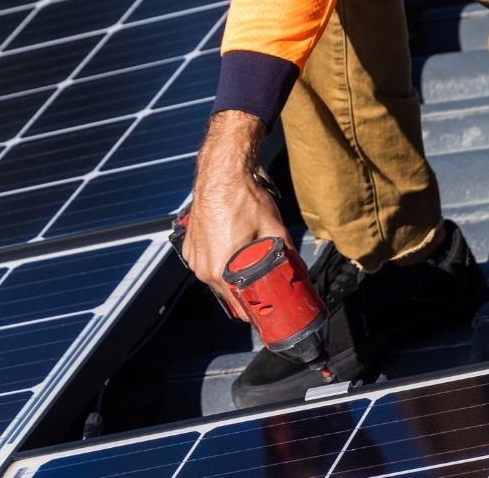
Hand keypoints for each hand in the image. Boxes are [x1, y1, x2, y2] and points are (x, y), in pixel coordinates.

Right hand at [181, 110, 289, 318]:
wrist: (221, 173)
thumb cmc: (243, 199)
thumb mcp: (274, 229)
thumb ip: (287, 254)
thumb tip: (300, 269)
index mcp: (220, 270)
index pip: (238, 307)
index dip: (255, 313)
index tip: (266, 314)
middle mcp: (202, 267)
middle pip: (227, 294)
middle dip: (245, 295)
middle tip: (263, 290)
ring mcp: (193, 256)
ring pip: (215, 278)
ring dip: (230, 278)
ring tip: (248, 270)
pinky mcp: (189, 244)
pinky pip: (205, 262)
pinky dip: (218, 262)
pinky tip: (232, 251)